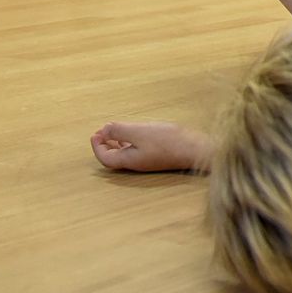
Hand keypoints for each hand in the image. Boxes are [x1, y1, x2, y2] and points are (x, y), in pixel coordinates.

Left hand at [90, 121, 211, 172]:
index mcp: (129, 160)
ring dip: (117, 142)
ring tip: (115, 131)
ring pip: (126, 152)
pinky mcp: (157, 154)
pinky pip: (137, 149)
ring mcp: (147, 159)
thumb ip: (120, 131)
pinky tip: (136, 132)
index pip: (106, 158)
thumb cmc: (168, 141)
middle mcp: (136, 162)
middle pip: (115, 157)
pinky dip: (130, 141)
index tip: (96, 133)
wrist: (195, 149)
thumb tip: (104, 130)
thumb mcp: (140, 132)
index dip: (98, 146)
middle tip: (102, 132)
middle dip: (106, 144)